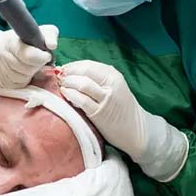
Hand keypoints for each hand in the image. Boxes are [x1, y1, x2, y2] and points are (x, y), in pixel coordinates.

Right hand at [0, 21, 57, 88]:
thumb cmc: (19, 41)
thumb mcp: (33, 32)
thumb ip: (47, 34)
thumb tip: (50, 45)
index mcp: (9, 41)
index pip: (26, 52)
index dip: (38, 55)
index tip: (44, 54)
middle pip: (26, 69)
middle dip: (34, 66)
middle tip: (34, 60)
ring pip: (20, 80)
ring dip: (26, 75)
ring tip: (23, 66)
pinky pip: (13, 88)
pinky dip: (19, 82)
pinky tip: (16, 74)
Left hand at [58, 60, 187, 181]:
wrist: (136, 130)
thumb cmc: (120, 108)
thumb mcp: (113, 88)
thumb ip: (95, 79)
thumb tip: (68, 71)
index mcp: (113, 76)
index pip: (88, 65)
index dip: (72, 66)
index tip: (62, 69)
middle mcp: (111, 84)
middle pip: (84, 72)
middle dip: (68, 73)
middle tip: (59, 77)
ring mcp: (106, 99)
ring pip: (82, 84)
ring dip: (68, 82)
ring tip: (61, 85)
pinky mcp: (99, 113)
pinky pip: (81, 100)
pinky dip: (70, 95)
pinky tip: (65, 94)